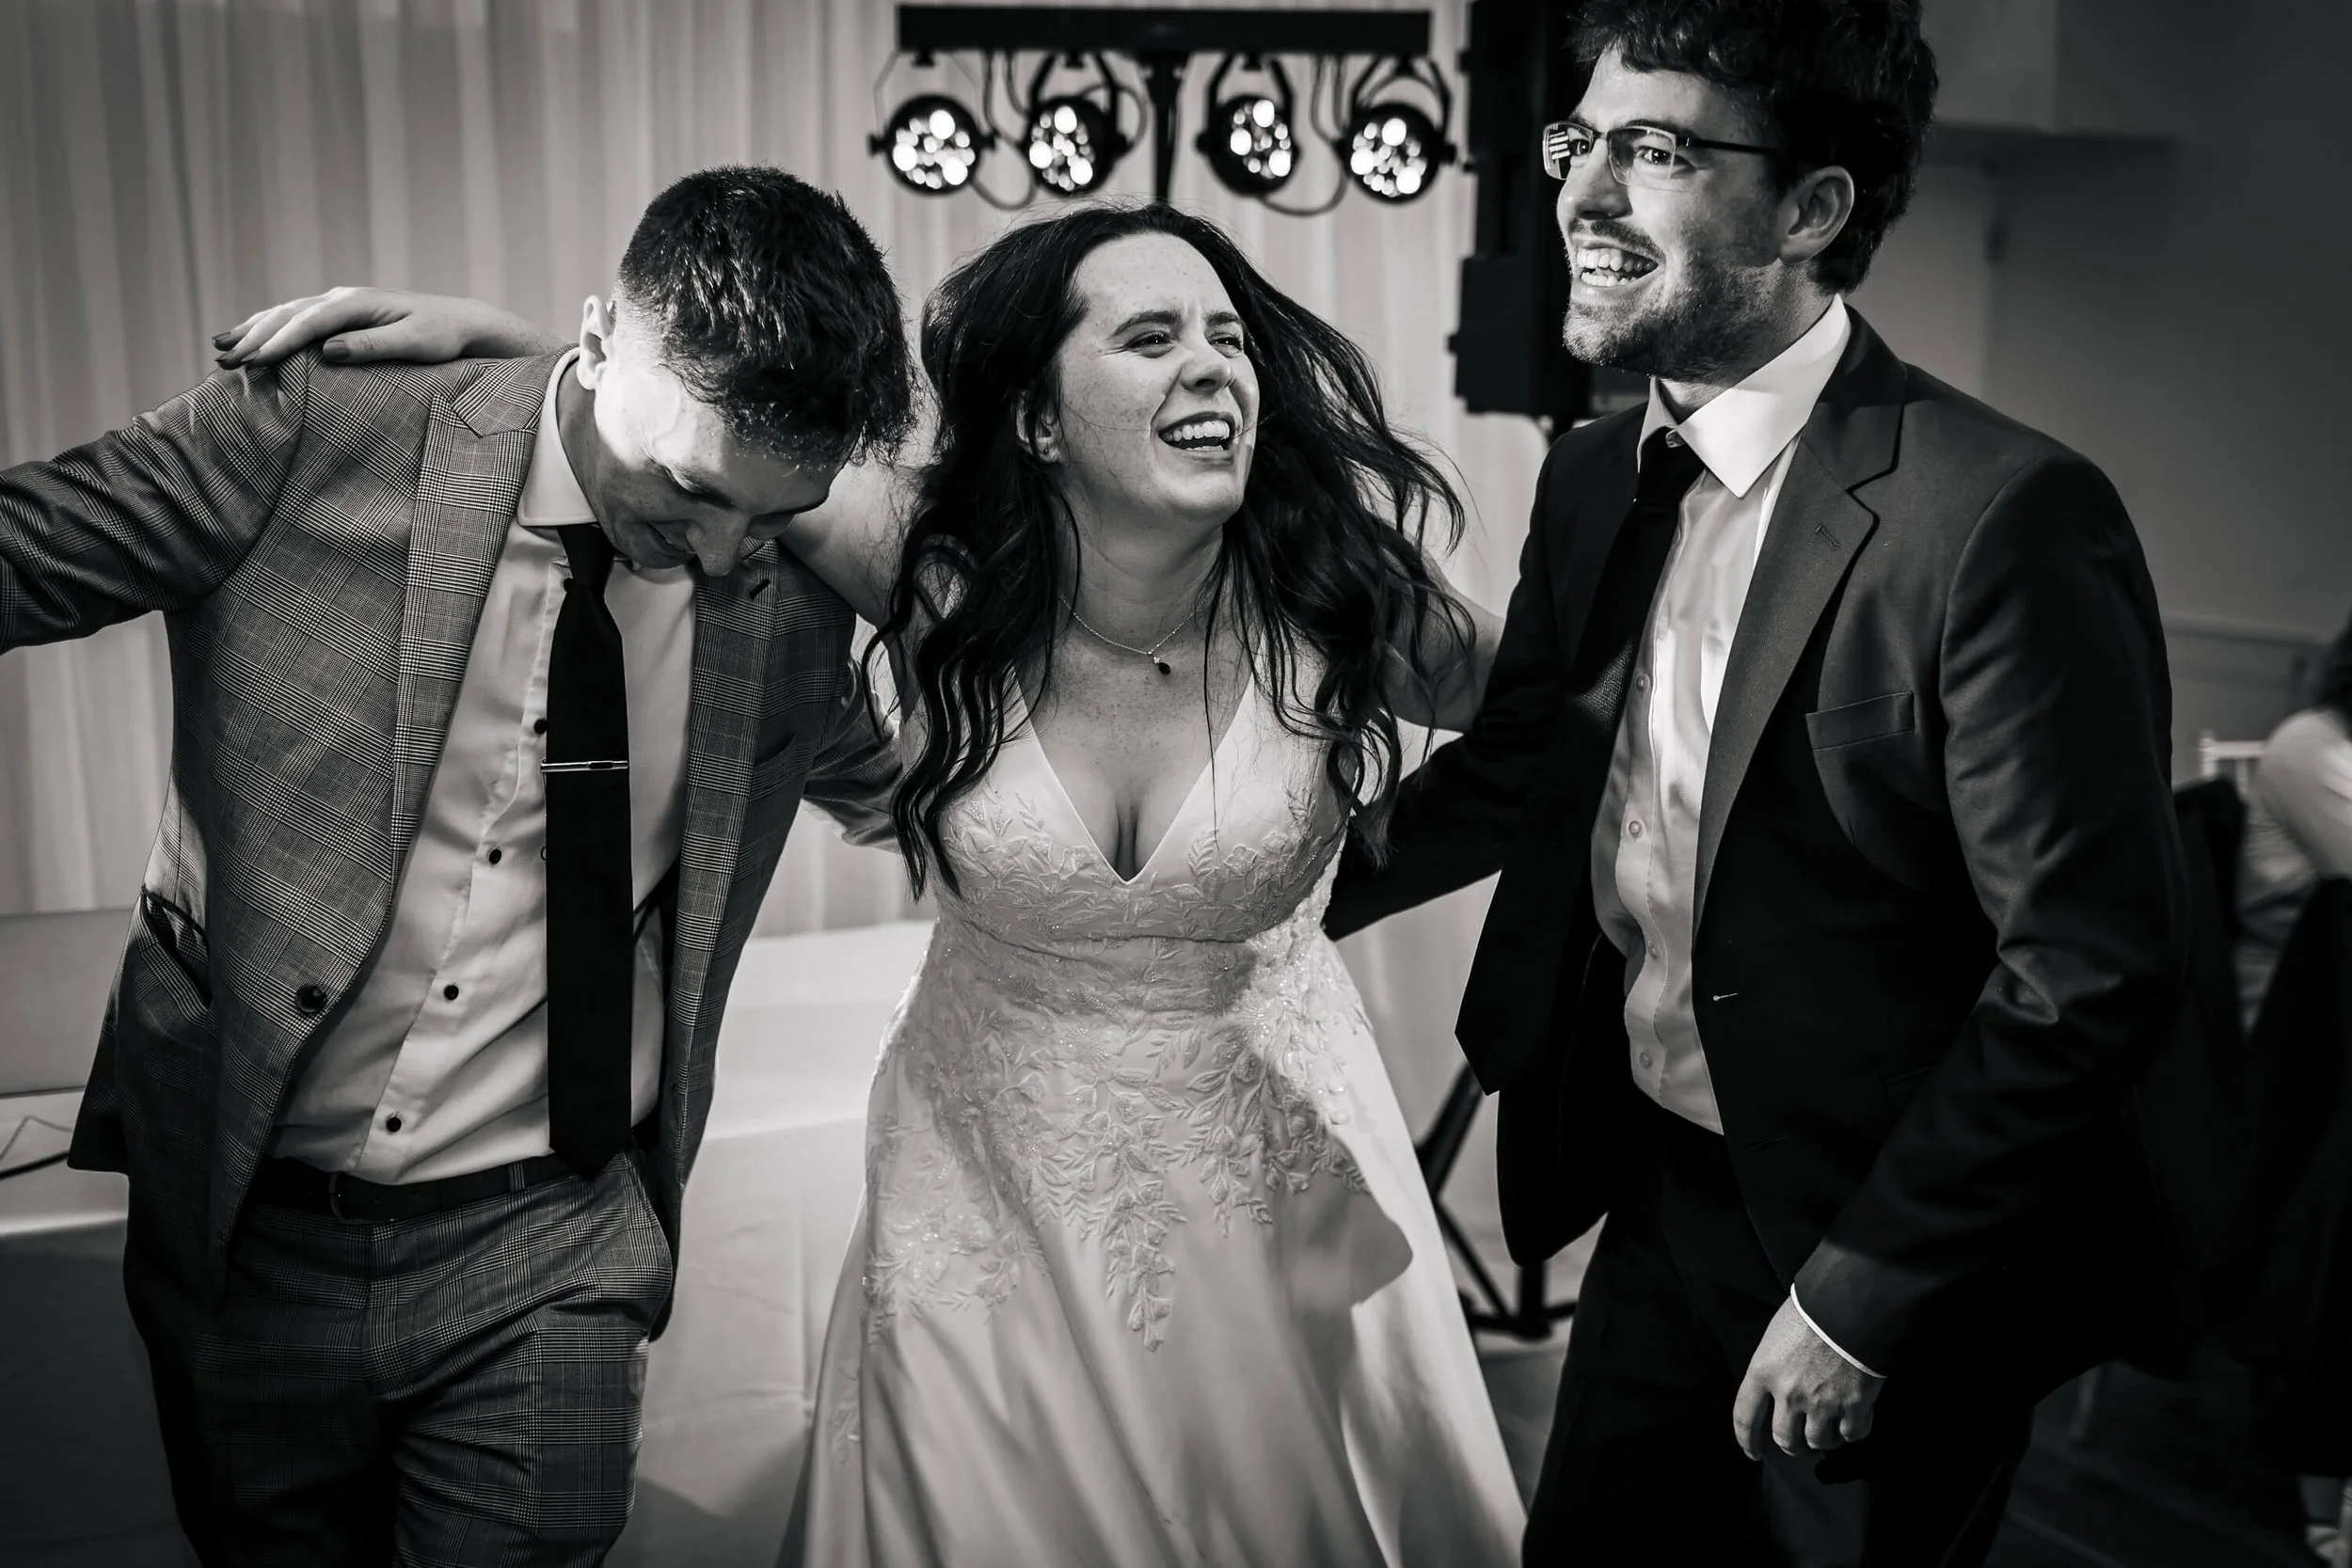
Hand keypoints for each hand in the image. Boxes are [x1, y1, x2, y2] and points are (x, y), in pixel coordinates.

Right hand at [212, 287, 559, 368]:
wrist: (462, 322)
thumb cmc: (443, 337)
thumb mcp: (415, 344)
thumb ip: (373, 346)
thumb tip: (330, 349)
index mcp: (358, 303)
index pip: (309, 322)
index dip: (279, 342)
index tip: (254, 362)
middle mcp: (343, 298)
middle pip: (288, 314)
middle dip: (254, 337)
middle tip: (224, 360)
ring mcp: (340, 303)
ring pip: (285, 312)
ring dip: (252, 329)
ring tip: (220, 346)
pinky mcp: (341, 314)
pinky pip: (296, 318)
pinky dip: (269, 326)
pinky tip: (248, 337)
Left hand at [1732, 1294, 1884, 1460]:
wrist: (1851, 1304)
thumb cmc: (1811, 1309)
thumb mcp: (1776, 1334)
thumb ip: (1773, 1364)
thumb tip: (1777, 1384)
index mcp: (1763, 1371)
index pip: (1745, 1417)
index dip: (1747, 1440)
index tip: (1753, 1453)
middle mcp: (1788, 1393)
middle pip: (1784, 1439)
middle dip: (1792, 1446)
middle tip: (1800, 1442)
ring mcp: (1821, 1402)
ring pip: (1818, 1442)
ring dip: (1823, 1440)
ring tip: (1830, 1429)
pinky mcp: (1853, 1405)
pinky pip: (1851, 1434)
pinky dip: (1853, 1431)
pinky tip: (1855, 1420)